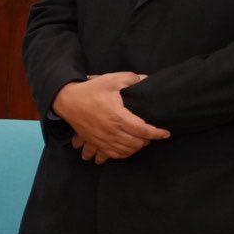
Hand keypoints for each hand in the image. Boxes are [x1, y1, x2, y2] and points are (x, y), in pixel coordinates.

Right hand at [52, 72, 168, 162]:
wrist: (67, 101)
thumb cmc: (90, 90)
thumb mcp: (111, 80)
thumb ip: (131, 79)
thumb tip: (146, 79)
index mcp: (118, 116)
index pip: (143, 130)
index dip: (157, 133)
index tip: (166, 133)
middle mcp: (111, 130)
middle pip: (136, 143)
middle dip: (147, 140)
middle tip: (151, 134)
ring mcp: (102, 138)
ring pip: (125, 151)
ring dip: (136, 148)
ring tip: (140, 141)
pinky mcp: (95, 142)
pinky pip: (111, 155)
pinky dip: (122, 154)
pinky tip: (126, 149)